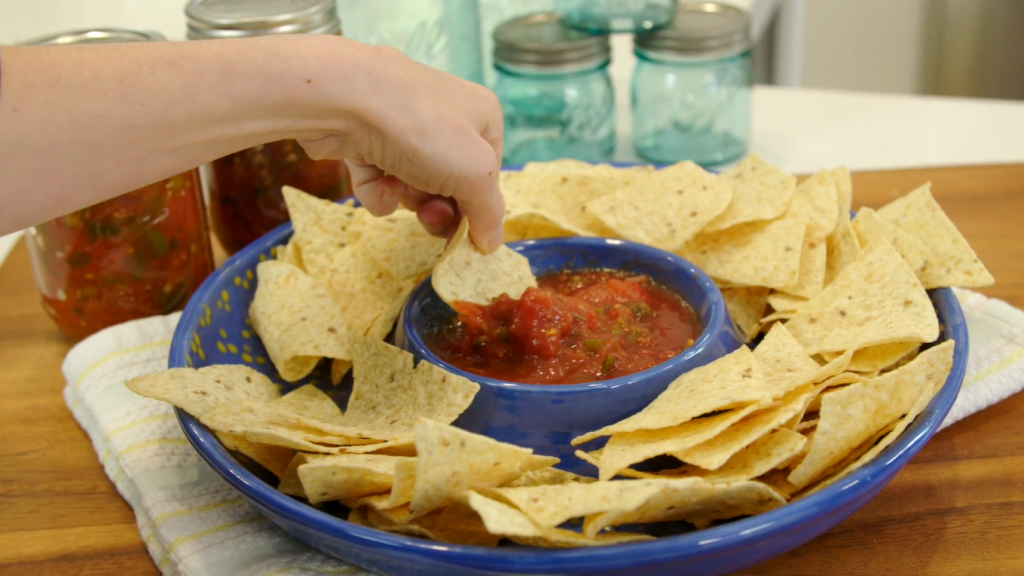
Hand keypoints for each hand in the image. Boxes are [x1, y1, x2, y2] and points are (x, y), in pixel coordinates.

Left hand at [298, 45, 504, 252]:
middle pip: (451, 185)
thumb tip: (491, 244)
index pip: (488, 176)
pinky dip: (379, 190)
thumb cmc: (422, 128)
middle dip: (440, 208)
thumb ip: (488, 213)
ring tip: (398, 187)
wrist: (342, 97)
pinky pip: (381, 181)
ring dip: (408, 198)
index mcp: (481, 117)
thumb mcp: (474, 174)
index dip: (477, 208)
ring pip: (414, 186)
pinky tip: (376, 181)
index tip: (464, 234)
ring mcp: (402, 128)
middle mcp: (445, 118)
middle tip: (430, 217)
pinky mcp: (365, 141)